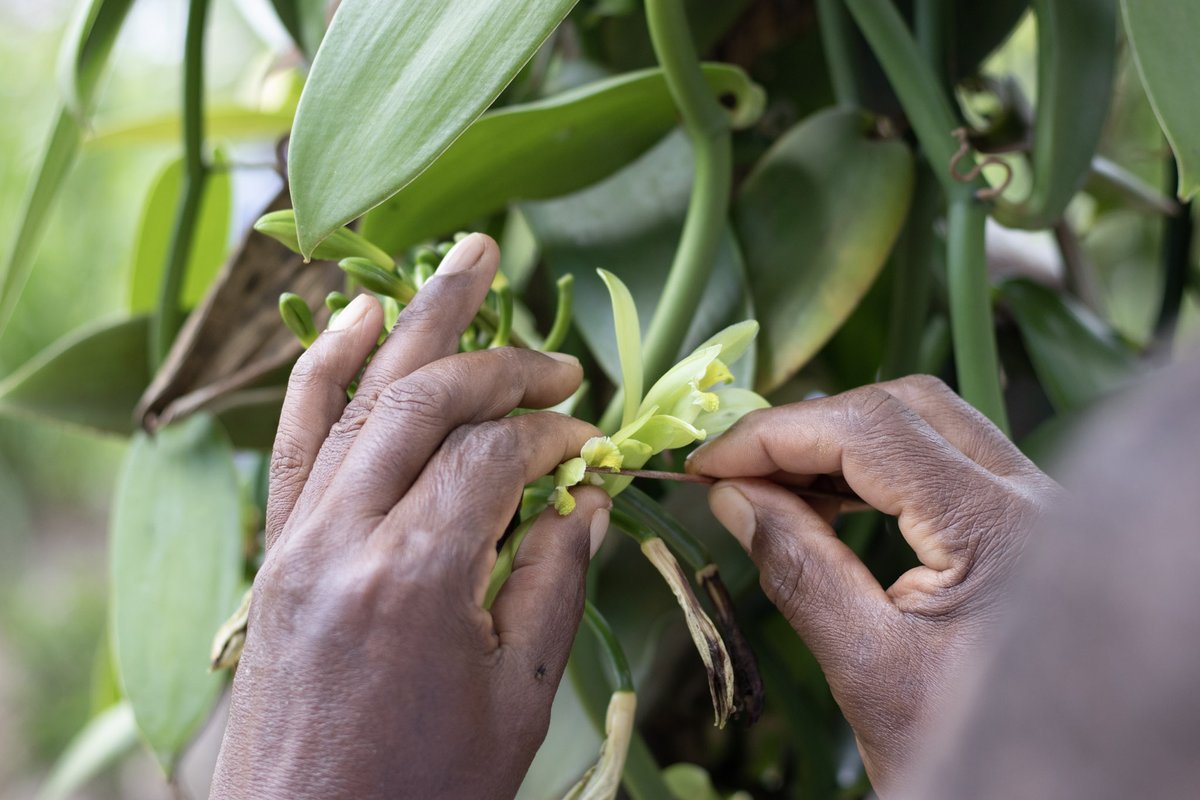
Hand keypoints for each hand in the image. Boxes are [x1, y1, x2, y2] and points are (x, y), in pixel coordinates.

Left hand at [211, 234, 610, 799]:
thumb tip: (583, 496)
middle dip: (500, 362)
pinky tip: (358, 316)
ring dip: (418, 321)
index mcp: (417, 579)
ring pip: (359, 397)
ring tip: (466, 258)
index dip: (552, 436)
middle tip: (560, 358)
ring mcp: (297, 539)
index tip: (590, 444)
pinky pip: (295, 436)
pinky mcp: (277, 550)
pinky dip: (324, 367)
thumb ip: (556, 580)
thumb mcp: (518, 697)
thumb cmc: (426, 788)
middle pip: (425, 400)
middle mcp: (345, 539)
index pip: (493, 455)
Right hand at [685, 376, 1059, 794]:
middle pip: (905, 407)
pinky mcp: (1026, 526)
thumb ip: (799, 571)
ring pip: (927, 424)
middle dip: (808, 427)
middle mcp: (1036, 498)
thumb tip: (732, 496)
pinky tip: (826, 501)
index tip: (708, 464)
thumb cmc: (967, 750)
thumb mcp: (870, 670)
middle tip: (736, 471)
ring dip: (839, 443)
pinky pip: (944, 461)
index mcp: (1001, 529)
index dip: (775, 434)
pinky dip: (875, 469)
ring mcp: (1039, 508)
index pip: (871, 432)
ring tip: (771, 487)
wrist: (1051, 795)